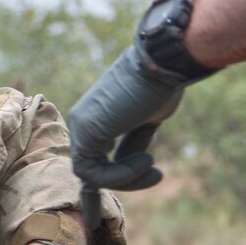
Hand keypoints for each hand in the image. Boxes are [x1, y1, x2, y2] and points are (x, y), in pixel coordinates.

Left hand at [68, 43, 190, 192]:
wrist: (165, 65)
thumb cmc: (161, 87)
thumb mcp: (146, 121)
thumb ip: (133, 143)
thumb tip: (129, 164)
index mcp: (96, 117)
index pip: (99, 159)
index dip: (123, 174)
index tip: (153, 173)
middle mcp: (83, 120)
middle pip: (94, 169)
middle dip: (126, 179)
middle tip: (156, 175)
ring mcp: (80, 125)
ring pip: (91, 174)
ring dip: (125, 178)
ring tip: (151, 166)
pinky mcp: (84, 131)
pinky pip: (91, 173)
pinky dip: (119, 176)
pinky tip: (145, 162)